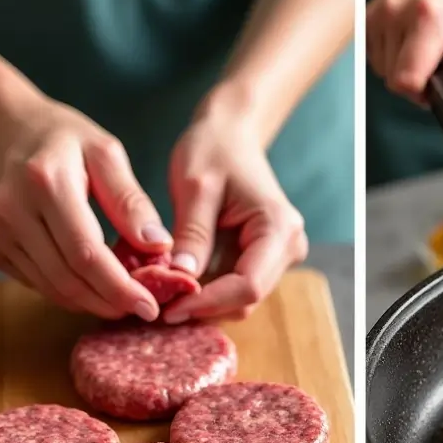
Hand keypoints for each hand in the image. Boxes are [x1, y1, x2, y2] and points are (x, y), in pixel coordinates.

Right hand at [0, 92, 169, 320]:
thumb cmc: (61, 138)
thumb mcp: (104, 152)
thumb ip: (130, 200)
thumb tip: (159, 246)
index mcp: (45, 181)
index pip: (85, 252)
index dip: (119, 286)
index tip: (149, 306)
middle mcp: (12, 209)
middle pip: (66, 278)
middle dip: (108, 301)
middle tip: (141, 307)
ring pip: (49, 287)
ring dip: (89, 300)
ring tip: (119, 296)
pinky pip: (34, 281)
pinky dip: (65, 289)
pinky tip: (87, 280)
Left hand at [161, 98, 308, 323]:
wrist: (229, 133)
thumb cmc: (213, 149)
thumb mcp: (195, 187)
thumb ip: (192, 234)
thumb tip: (182, 279)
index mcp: (278, 229)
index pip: (248, 286)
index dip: (207, 303)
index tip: (166, 308)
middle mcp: (287, 248)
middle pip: (244, 299)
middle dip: (201, 306)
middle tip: (155, 304)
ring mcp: (276, 257)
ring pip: (237, 300)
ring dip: (200, 302)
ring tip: (160, 294)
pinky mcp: (258, 259)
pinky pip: (230, 288)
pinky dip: (202, 291)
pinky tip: (173, 284)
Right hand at [367, 0, 442, 102]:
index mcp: (429, 15)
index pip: (408, 79)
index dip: (422, 92)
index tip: (437, 84)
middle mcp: (396, 14)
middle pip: (396, 82)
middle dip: (416, 82)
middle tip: (432, 63)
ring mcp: (375, 19)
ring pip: (384, 74)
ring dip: (403, 70)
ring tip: (418, 47)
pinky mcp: (363, 25)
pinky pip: (375, 63)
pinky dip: (391, 60)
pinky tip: (403, 42)